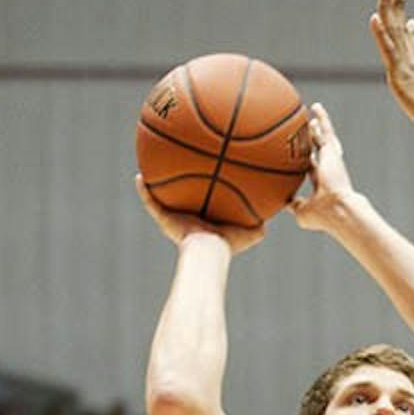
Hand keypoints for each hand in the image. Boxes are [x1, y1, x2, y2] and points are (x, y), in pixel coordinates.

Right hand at [136, 175, 264, 253]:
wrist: (209, 251)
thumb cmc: (228, 245)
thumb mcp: (251, 231)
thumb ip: (261, 224)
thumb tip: (275, 217)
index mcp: (205, 222)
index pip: (203, 203)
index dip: (202, 191)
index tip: (202, 175)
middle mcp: (188, 219)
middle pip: (181, 198)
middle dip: (178, 184)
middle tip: (175, 163)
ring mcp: (174, 219)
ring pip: (162, 198)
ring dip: (156, 184)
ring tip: (149, 164)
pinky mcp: (164, 219)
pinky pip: (150, 202)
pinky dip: (144, 191)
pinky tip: (138, 176)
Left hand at [288, 103, 360, 232]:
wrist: (337, 210)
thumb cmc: (322, 216)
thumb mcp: (302, 211)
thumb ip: (292, 204)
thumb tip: (280, 202)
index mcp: (320, 181)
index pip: (312, 168)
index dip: (307, 161)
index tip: (301, 156)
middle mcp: (326, 168)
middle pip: (319, 150)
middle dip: (314, 140)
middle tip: (309, 128)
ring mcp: (330, 159)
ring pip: (323, 138)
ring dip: (318, 126)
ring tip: (313, 113)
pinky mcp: (331, 151)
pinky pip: (325, 130)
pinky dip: (321, 118)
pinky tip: (315, 107)